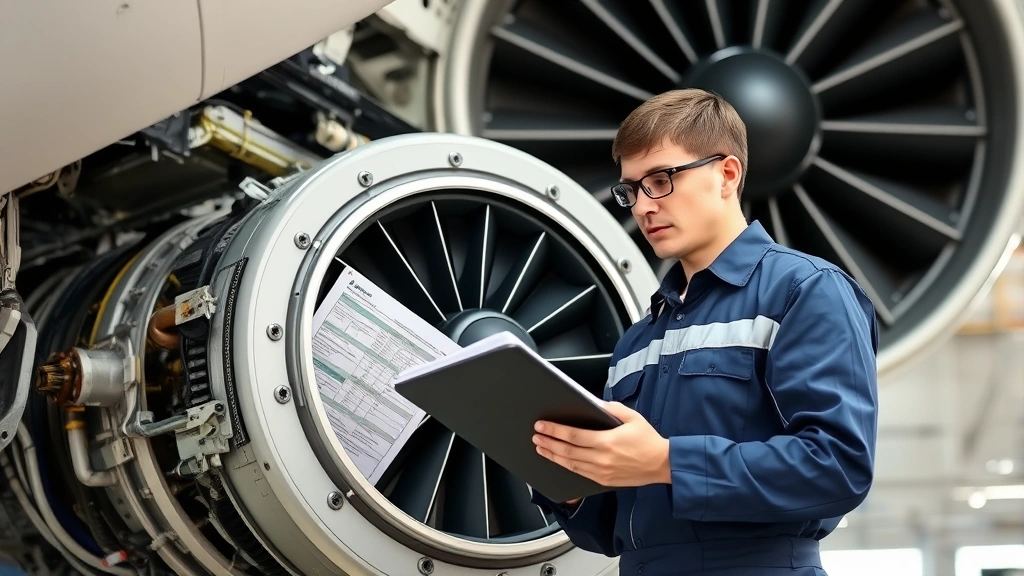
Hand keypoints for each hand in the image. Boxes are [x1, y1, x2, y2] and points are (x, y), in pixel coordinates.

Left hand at [533, 401, 669, 487]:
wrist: (662, 464)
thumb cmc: (648, 439)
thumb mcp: (631, 417)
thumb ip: (610, 408)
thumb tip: (592, 403)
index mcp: (607, 441)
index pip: (573, 436)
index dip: (554, 430)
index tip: (541, 426)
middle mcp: (602, 459)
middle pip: (567, 451)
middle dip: (548, 443)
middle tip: (535, 437)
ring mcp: (602, 472)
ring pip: (570, 465)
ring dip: (553, 456)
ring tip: (541, 449)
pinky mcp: (603, 481)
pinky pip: (580, 474)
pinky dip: (566, 467)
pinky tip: (558, 461)